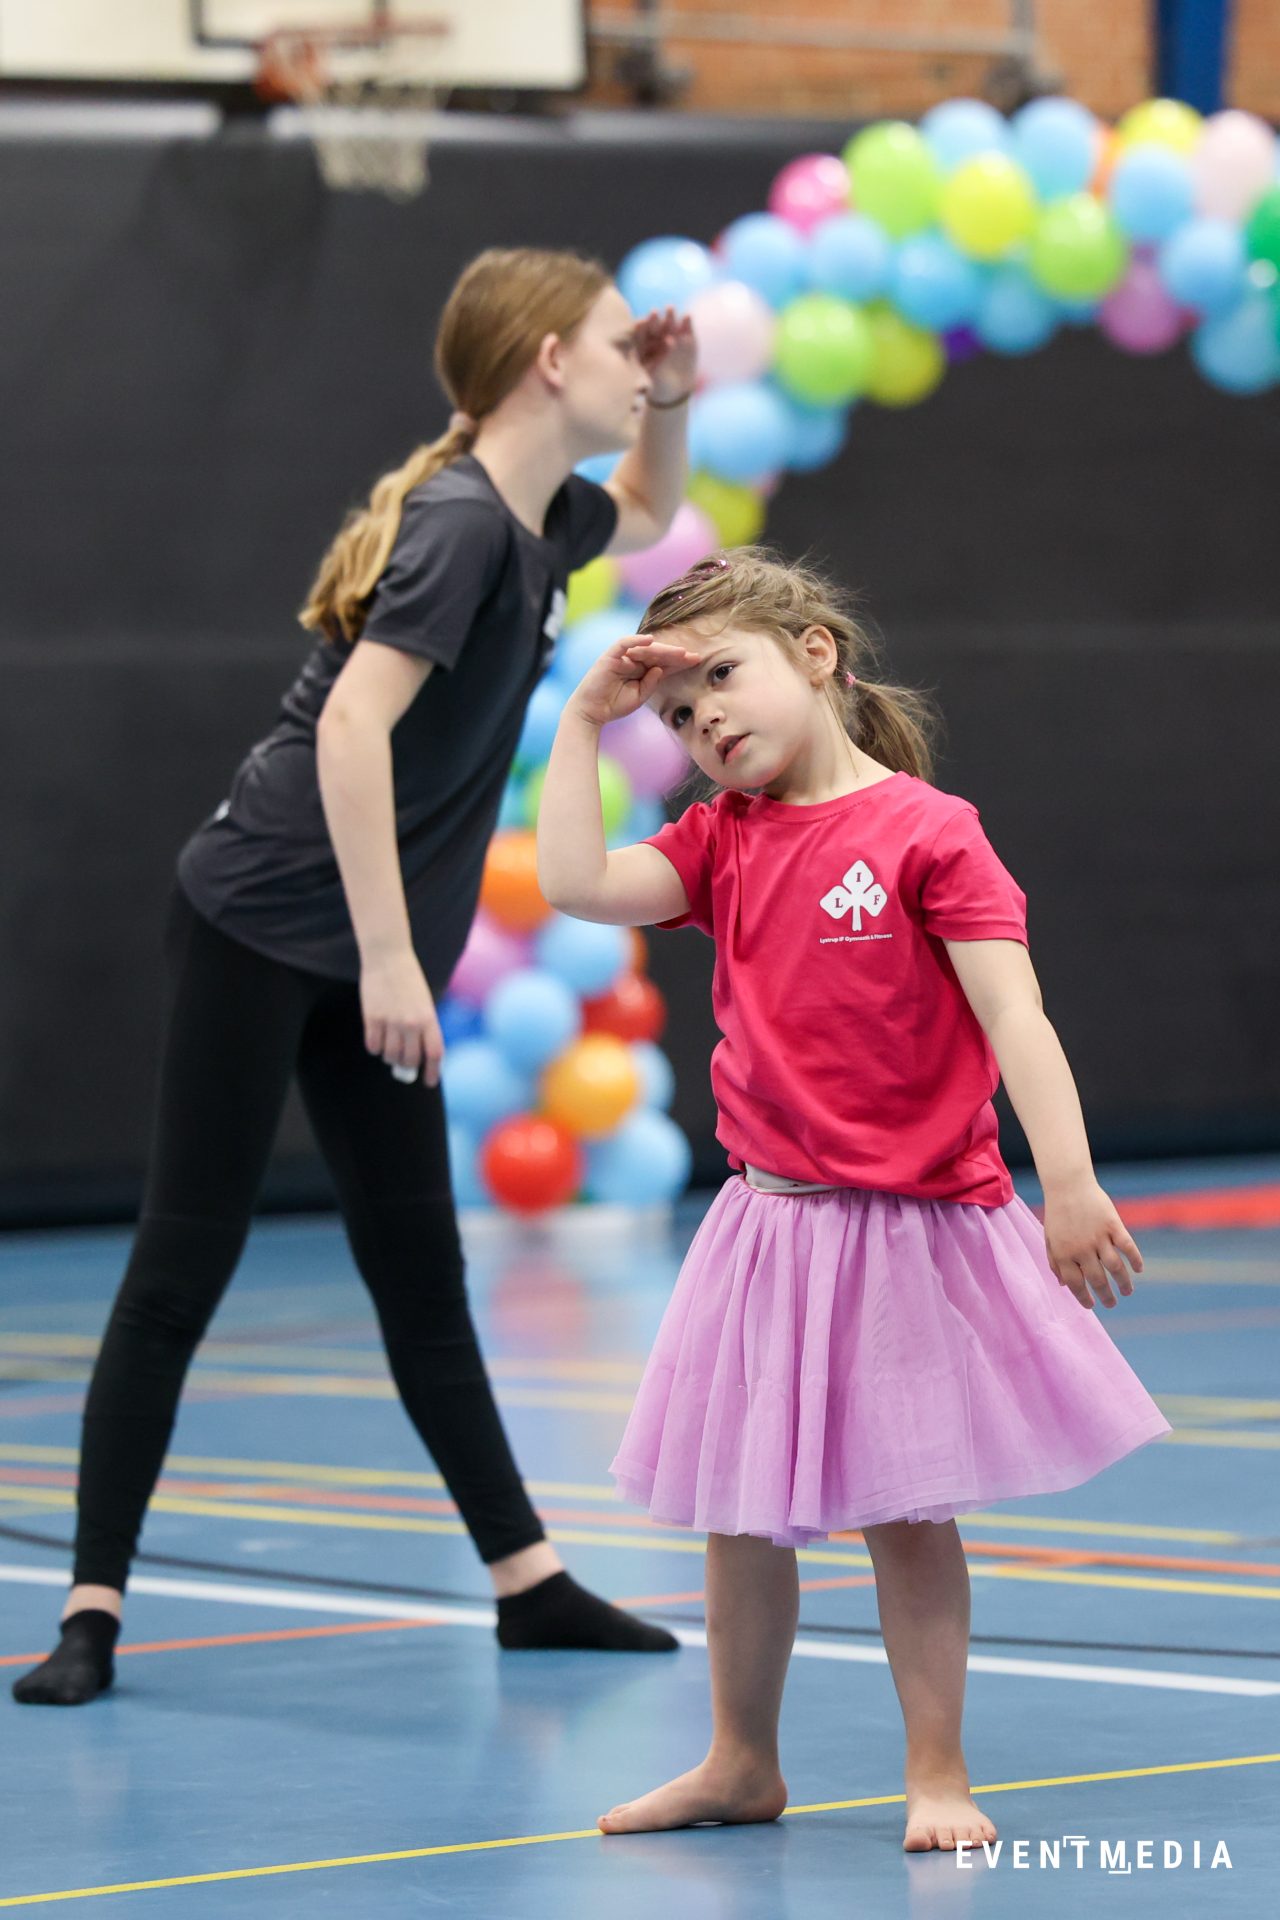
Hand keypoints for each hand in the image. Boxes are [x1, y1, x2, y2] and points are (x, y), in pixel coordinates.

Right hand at [359, 949, 444, 1086]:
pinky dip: (375, 1048)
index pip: (434, 1054)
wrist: (387, 958)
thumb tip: (421, 1054)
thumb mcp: (425, 1002)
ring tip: (390, 1050)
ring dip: (390, 1057)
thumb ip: (424, 1026)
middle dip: (407, 1066)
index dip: (433, 1072)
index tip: (430, 1082)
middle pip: (410, 1059)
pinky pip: (372, 1045)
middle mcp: (410, 1023)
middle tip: (404, 1064)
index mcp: (428, 1018)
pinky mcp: (371, 1017)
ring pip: (390, 1055)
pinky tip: (377, 1041)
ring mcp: (390, 1021)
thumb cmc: (409, 980)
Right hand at [571, 635, 700, 728]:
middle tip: (693, 655)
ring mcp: (622, 657)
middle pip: (657, 653)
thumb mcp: (639, 696)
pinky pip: (623, 643)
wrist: (591, 713)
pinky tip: (650, 640)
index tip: (697, 661)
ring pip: (645, 648)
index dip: (679, 661)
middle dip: (675, 654)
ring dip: (662, 649)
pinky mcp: (610, 656)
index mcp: (641, 670)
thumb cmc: (614, 705)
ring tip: (678, 651)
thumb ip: (651, 683)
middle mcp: (633, 660)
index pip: (663, 662)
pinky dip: (636, 640)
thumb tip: (661, 668)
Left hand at [634, 305, 697, 399]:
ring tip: (670, 309)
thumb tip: (641, 363)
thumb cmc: (659, 383)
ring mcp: (672, 335)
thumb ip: (649, 368)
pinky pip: (686, 327)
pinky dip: (687, 322)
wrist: (677, 386)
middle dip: (654, 320)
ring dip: (670, 316)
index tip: (640, 324)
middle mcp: (657, 337)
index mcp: (643, 345)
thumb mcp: (651, 377)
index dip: (640, 330)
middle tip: (654, 313)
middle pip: (654, 326)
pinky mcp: (687, 336)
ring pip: (669, 324)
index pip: (640, 334)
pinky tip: (687, 316)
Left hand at [1042, 1178, 1142, 1310]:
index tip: (1091, 1305)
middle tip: (1112, 1303)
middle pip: (1098, 1280)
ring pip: (1115, 1267)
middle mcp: (1081, 1249)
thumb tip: (1063, 1286)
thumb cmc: (1058, 1214)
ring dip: (1123, 1283)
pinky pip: (1128, 1247)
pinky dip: (1135, 1259)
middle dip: (1106, 1296)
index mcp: (1063, 1254)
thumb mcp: (1049, 1239)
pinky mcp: (1113, 1225)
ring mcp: (1099, 1237)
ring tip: (1127, 1292)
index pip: (1075, 1284)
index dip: (1084, 1298)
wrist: (1068, 1185)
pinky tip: (1138, 1269)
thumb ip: (1055, 1262)